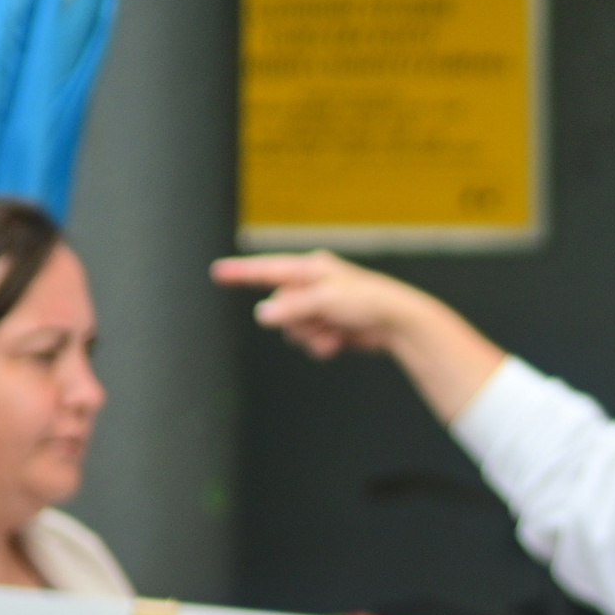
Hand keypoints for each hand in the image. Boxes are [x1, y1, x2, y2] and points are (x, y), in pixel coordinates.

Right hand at [210, 252, 425, 361]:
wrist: (398, 323)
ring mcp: (319, 307)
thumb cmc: (369, 301)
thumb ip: (290, 308)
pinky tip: (339, 341)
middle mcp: (312, 286)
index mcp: (310, 269)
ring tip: (334, 330)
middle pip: (278, 310)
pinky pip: (308, 342)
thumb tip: (262, 314)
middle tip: (321, 319)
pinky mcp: (328, 326)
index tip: (216, 271)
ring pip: (292, 330)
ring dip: (310, 336)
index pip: (267, 270)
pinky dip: (320, 345)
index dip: (240, 272)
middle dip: (296, 321)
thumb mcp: (324, 300)